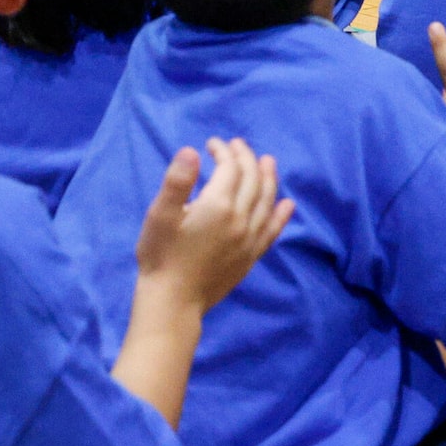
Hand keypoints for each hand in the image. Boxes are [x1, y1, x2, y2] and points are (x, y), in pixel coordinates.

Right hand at [134, 135, 292, 314]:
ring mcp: (249, 239)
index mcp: (217, 205)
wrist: (173, 301)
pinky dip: (281, 214)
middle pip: (252, 180)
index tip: (212, 143)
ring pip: (267, 201)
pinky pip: (272, 230)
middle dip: (246, 158)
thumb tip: (191, 151)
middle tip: (237, 145)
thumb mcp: (159, 215)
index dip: (223, 151)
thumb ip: (177, 181)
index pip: (229, 168)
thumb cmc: (161, 256)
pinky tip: (287, 204)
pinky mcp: (251, 256)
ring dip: (268, 178)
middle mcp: (240, 219)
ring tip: (267, 162)